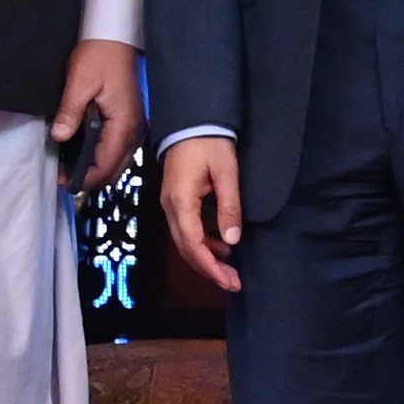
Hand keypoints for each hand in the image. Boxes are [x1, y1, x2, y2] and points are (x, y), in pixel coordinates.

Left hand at [50, 37, 145, 193]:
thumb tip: (60, 137)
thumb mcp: (79, 83)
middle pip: (115, 169)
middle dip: (91, 177)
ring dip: (98, 167)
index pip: (106, 166)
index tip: (64, 181)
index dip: (85, 178)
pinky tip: (86, 150)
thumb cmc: (101, 55)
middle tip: (66, 177)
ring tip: (73, 166)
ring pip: (118, 160)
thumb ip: (70, 113)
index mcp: (123, 124)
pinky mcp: (130, 118)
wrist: (116, 35)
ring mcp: (134, 124)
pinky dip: (104, 155)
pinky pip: (119, 147)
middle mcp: (133, 129)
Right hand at [155, 131, 245, 296]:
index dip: (211, 267)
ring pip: (185, 241)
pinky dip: (203, 242)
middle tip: (233, 283)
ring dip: (206, 258)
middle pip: (186, 249)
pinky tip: (222, 246)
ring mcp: (171, 203)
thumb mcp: (226, 172)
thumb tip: (231, 239)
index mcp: (181, 202)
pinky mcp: (176, 199)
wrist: (193, 119)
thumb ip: (229, 206)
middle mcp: (170, 207)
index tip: (230, 281)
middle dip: (209, 269)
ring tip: (230, 270)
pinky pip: (187, 229)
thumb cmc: (210, 141)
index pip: (193, 245)